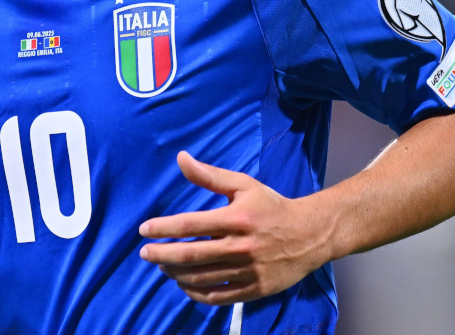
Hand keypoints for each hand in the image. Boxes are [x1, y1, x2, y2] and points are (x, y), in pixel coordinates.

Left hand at [138, 151, 333, 305]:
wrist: (310, 235)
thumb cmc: (271, 207)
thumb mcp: (243, 185)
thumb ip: (209, 175)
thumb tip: (180, 158)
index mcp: (236, 218)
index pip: (190, 224)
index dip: (163, 228)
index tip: (144, 229)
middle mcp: (240, 247)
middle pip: (190, 254)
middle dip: (161, 254)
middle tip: (144, 253)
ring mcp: (248, 271)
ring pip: (201, 277)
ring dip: (175, 273)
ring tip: (162, 265)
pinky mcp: (254, 290)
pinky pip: (218, 296)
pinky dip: (196, 293)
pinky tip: (184, 284)